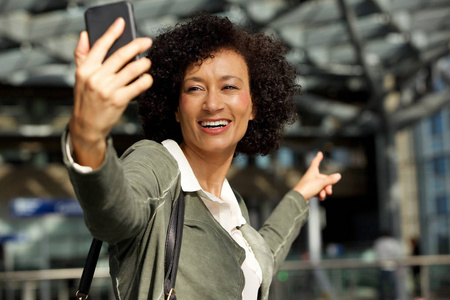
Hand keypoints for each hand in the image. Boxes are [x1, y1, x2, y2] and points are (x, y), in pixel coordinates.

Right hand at [69, 17, 152, 167]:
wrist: (86, 125)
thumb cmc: (85, 99)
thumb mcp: (80, 77)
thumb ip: (82, 56)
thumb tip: (84, 35)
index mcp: (85, 69)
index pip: (100, 45)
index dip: (112, 32)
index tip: (121, 23)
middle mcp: (96, 77)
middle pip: (120, 55)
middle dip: (136, 45)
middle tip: (147, 41)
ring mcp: (107, 89)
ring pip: (131, 70)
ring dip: (143, 63)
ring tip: (148, 61)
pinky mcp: (118, 101)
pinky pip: (137, 86)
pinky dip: (145, 80)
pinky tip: (148, 78)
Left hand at [293, 151, 340, 200]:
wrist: (298, 199)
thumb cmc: (307, 188)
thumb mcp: (321, 183)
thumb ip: (330, 179)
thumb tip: (338, 175)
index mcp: (312, 171)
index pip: (316, 162)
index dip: (318, 157)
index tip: (319, 153)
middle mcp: (311, 176)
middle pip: (324, 178)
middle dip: (328, 185)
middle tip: (329, 191)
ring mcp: (310, 184)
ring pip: (322, 186)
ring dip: (324, 191)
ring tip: (323, 195)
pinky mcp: (310, 191)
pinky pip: (319, 191)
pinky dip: (321, 194)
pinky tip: (321, 198)